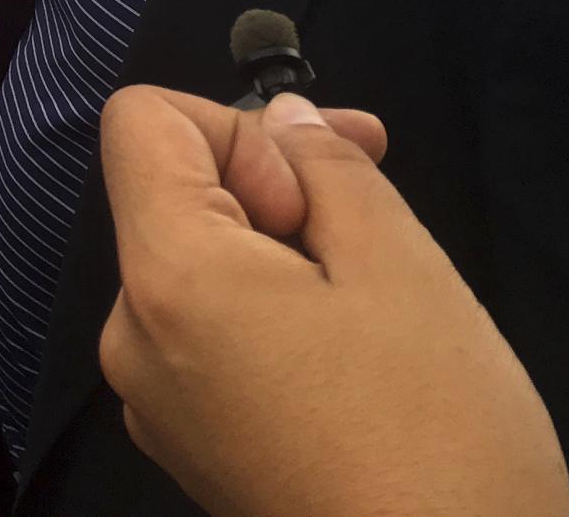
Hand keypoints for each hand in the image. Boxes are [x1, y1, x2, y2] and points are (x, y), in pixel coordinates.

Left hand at [97, 88, 568, 516]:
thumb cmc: (434, 438)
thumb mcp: (402, 266)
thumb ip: (330, 169)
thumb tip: (286, 120)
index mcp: (165, 280)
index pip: (142, 123)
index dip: (237, 123)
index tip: (319, 185)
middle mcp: (134, 339)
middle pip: (176, 197)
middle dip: (275, 183)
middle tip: (381, 195)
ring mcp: (158, 404)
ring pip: (204, 268)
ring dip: (285, 252)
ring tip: (382, 298)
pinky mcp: (195, 448)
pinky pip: (213, 338)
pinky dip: (275, 317)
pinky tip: (356, 358)